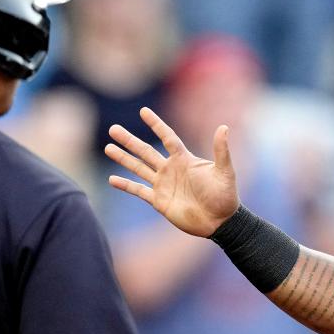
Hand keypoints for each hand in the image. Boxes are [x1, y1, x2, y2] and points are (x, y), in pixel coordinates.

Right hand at [106, 108, 239, 237]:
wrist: (219, 222)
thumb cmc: (225, 196)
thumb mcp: (224, 171)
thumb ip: (221, 150)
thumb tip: (224, 127)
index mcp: (185, 159)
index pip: (167, 137)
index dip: (156, 124)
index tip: (143, 111)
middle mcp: (171, 169)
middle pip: (146, 151)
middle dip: (129, 140)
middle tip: (112, 129)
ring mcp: (163, 185)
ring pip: (138, 168)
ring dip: (123, 158)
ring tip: (108, 147)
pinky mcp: (159, 201)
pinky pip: (138, 190)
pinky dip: (125, 185)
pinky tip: (111, 179)